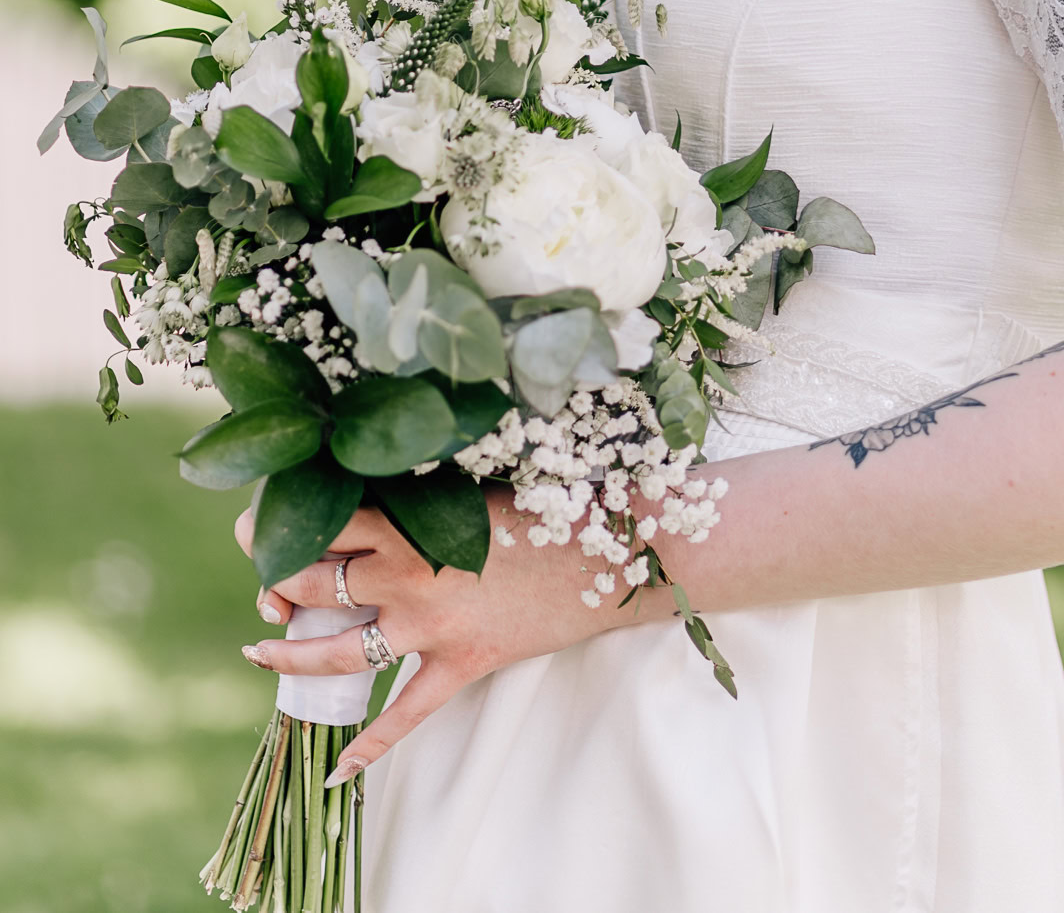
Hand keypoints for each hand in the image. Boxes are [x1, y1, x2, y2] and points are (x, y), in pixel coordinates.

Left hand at [234, 491, 639, 778]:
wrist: (611, 550)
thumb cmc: (547, 504)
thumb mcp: (474, 485)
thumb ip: (420, 490)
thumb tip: (372, 484)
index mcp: (410, 520)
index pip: (324, 520)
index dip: (283, 522)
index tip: (261, 522)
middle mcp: (408, 573)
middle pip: (315, 580)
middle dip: (276, 581)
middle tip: (264, 582)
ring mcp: (431, 625)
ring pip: (338, 649)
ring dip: (291, 653)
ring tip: (260, 650)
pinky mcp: (461, 663)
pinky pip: (404, 716)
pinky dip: (369, 748)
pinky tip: (338, 771)